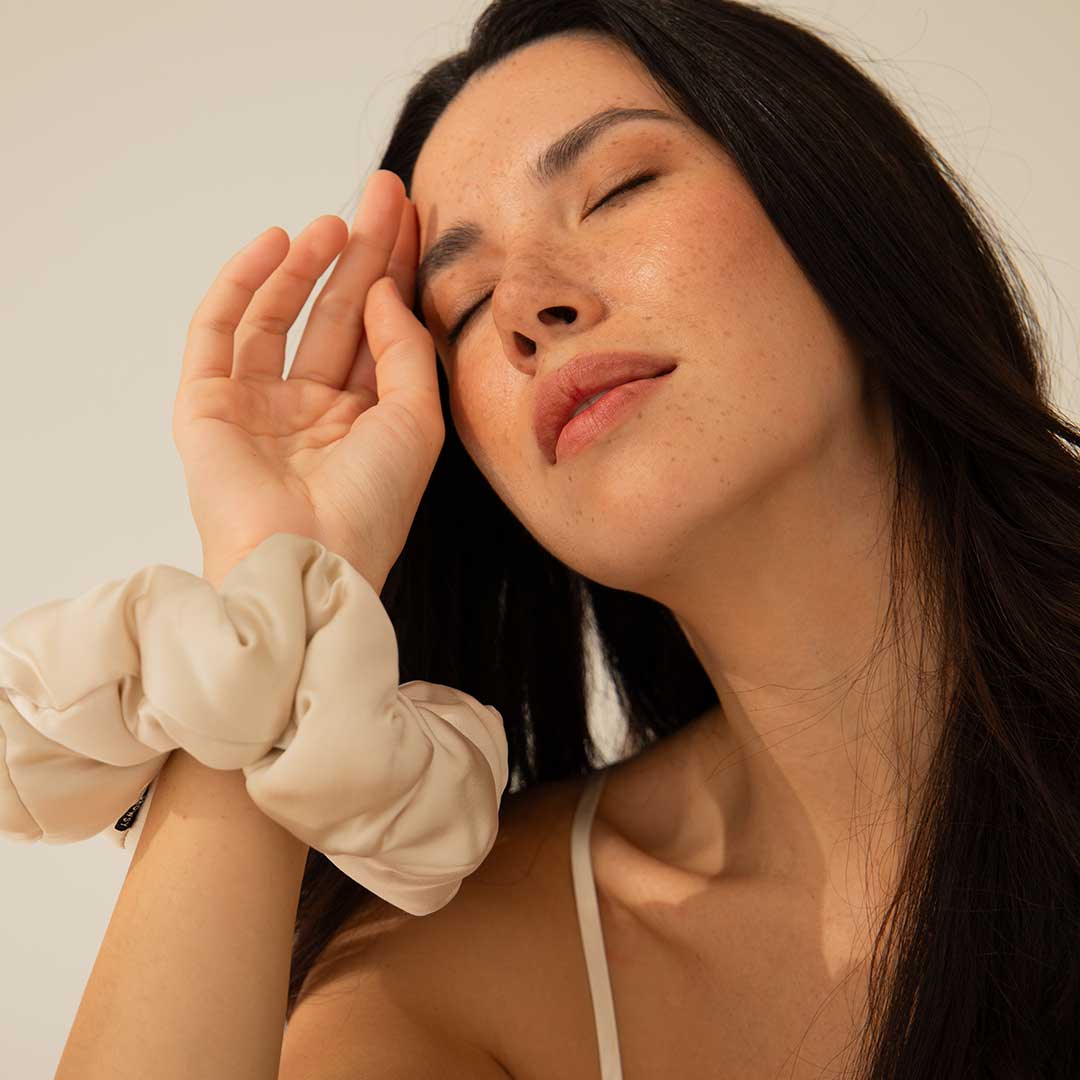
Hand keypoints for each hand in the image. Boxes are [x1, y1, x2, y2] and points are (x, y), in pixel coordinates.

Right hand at [171, 170, 442, 592]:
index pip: (380, 330)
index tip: (411, 215)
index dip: (393, 272)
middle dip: (358, 253)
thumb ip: (403, 349)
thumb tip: (381, 289)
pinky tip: (273, 245)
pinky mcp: (208, 406)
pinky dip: (241, 285)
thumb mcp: (415, 420)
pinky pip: (220, 332)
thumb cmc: (373, 504)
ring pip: (280, 317)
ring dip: (305, 265)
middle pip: (336, 314)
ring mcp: (259, 407)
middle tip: (380, 191)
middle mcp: (313, 410)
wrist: (309, 558)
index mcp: (366, 420)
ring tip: (334, 223)